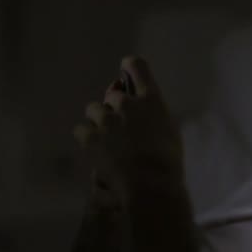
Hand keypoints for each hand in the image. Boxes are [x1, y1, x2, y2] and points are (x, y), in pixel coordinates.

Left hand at [73, 55, 182, 206]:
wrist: (151, 185)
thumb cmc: (168, 162)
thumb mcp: (170, 131)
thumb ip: (154, 115)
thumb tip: (144, 113)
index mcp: (151, 100)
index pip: (136, 66)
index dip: (130, 67)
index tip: (126, 71)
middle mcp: (127, 104)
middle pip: (112, 94)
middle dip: (115, 108)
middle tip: (120, 127)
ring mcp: (107, 120)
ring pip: (94, 110)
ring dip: (99, 121)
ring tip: (107, 140)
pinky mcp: (91, 137)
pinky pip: (81, 129)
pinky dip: (87, 138)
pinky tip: (96, 150)